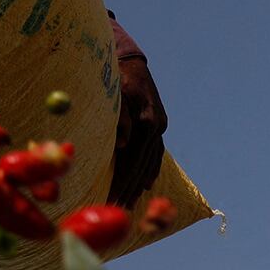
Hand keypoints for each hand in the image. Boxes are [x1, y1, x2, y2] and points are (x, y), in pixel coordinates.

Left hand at [108, 54, 167, 207]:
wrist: (130, 59)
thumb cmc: (115, 75)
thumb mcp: (115, 92)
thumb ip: (120, 118)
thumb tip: (123, 144)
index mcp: (145, 121)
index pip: (132, 162)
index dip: (121, 184)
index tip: (110, 201)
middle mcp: (156, 126)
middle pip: (141, 167)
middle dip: (128, 190)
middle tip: (116, 210)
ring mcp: (159, 126)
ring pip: (149, 162)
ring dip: (138, 184)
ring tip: (129, 203)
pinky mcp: (158, 124)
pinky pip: (155, 153)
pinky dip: (149, 170)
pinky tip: (145, 183)